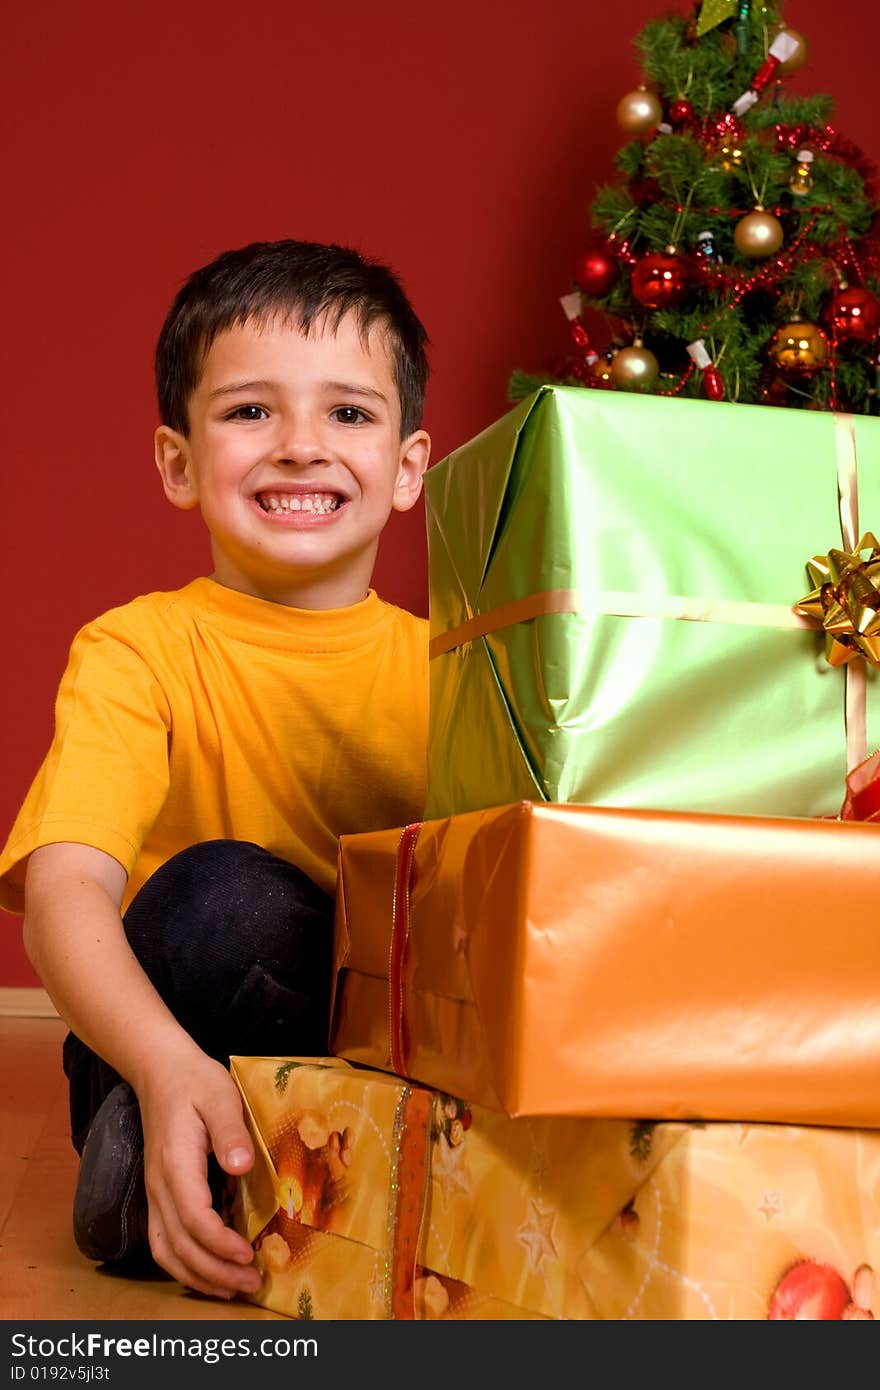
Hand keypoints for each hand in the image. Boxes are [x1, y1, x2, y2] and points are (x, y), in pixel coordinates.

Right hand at [137, 1052, 262, 1299]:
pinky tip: (209, 1272)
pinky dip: (184, 1265)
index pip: (195, 1219)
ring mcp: (155, 1193)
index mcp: (176, 1165)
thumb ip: (230, 1131)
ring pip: (166, 1251)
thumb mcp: (220, 1096)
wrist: (160, 1071)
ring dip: (198, 1276)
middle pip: (180, 1246)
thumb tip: (242, 1166)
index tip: (249, 1257)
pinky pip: (164, 1242)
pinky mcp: (158, 1195)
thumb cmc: (195, 1082)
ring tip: (232, 1289)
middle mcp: (159, 1187)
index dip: (221, 1245)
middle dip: (215, 1272)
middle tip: (251, 1285)